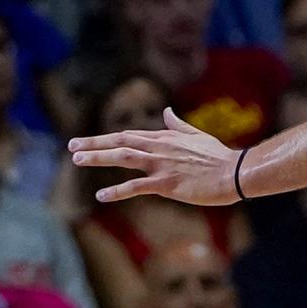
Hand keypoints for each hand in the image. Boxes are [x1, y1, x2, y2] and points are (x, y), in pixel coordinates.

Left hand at [69, 108, 239, 204]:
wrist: (234, 173)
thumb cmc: (219, 157)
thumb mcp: (198, 135)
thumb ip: (178, 125)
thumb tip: (166, 111)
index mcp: (165, 137)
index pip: (129, 134)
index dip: (105, 138)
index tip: (86, 141)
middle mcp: (159, 148)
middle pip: (120, 142)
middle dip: (94, 144)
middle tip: (72, 147)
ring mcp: (161, 165)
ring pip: (123, 157)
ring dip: (99, 158)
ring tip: (78, 161)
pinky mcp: (166, 183)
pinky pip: (136, 187)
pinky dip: (117, 191)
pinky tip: (101, 196)